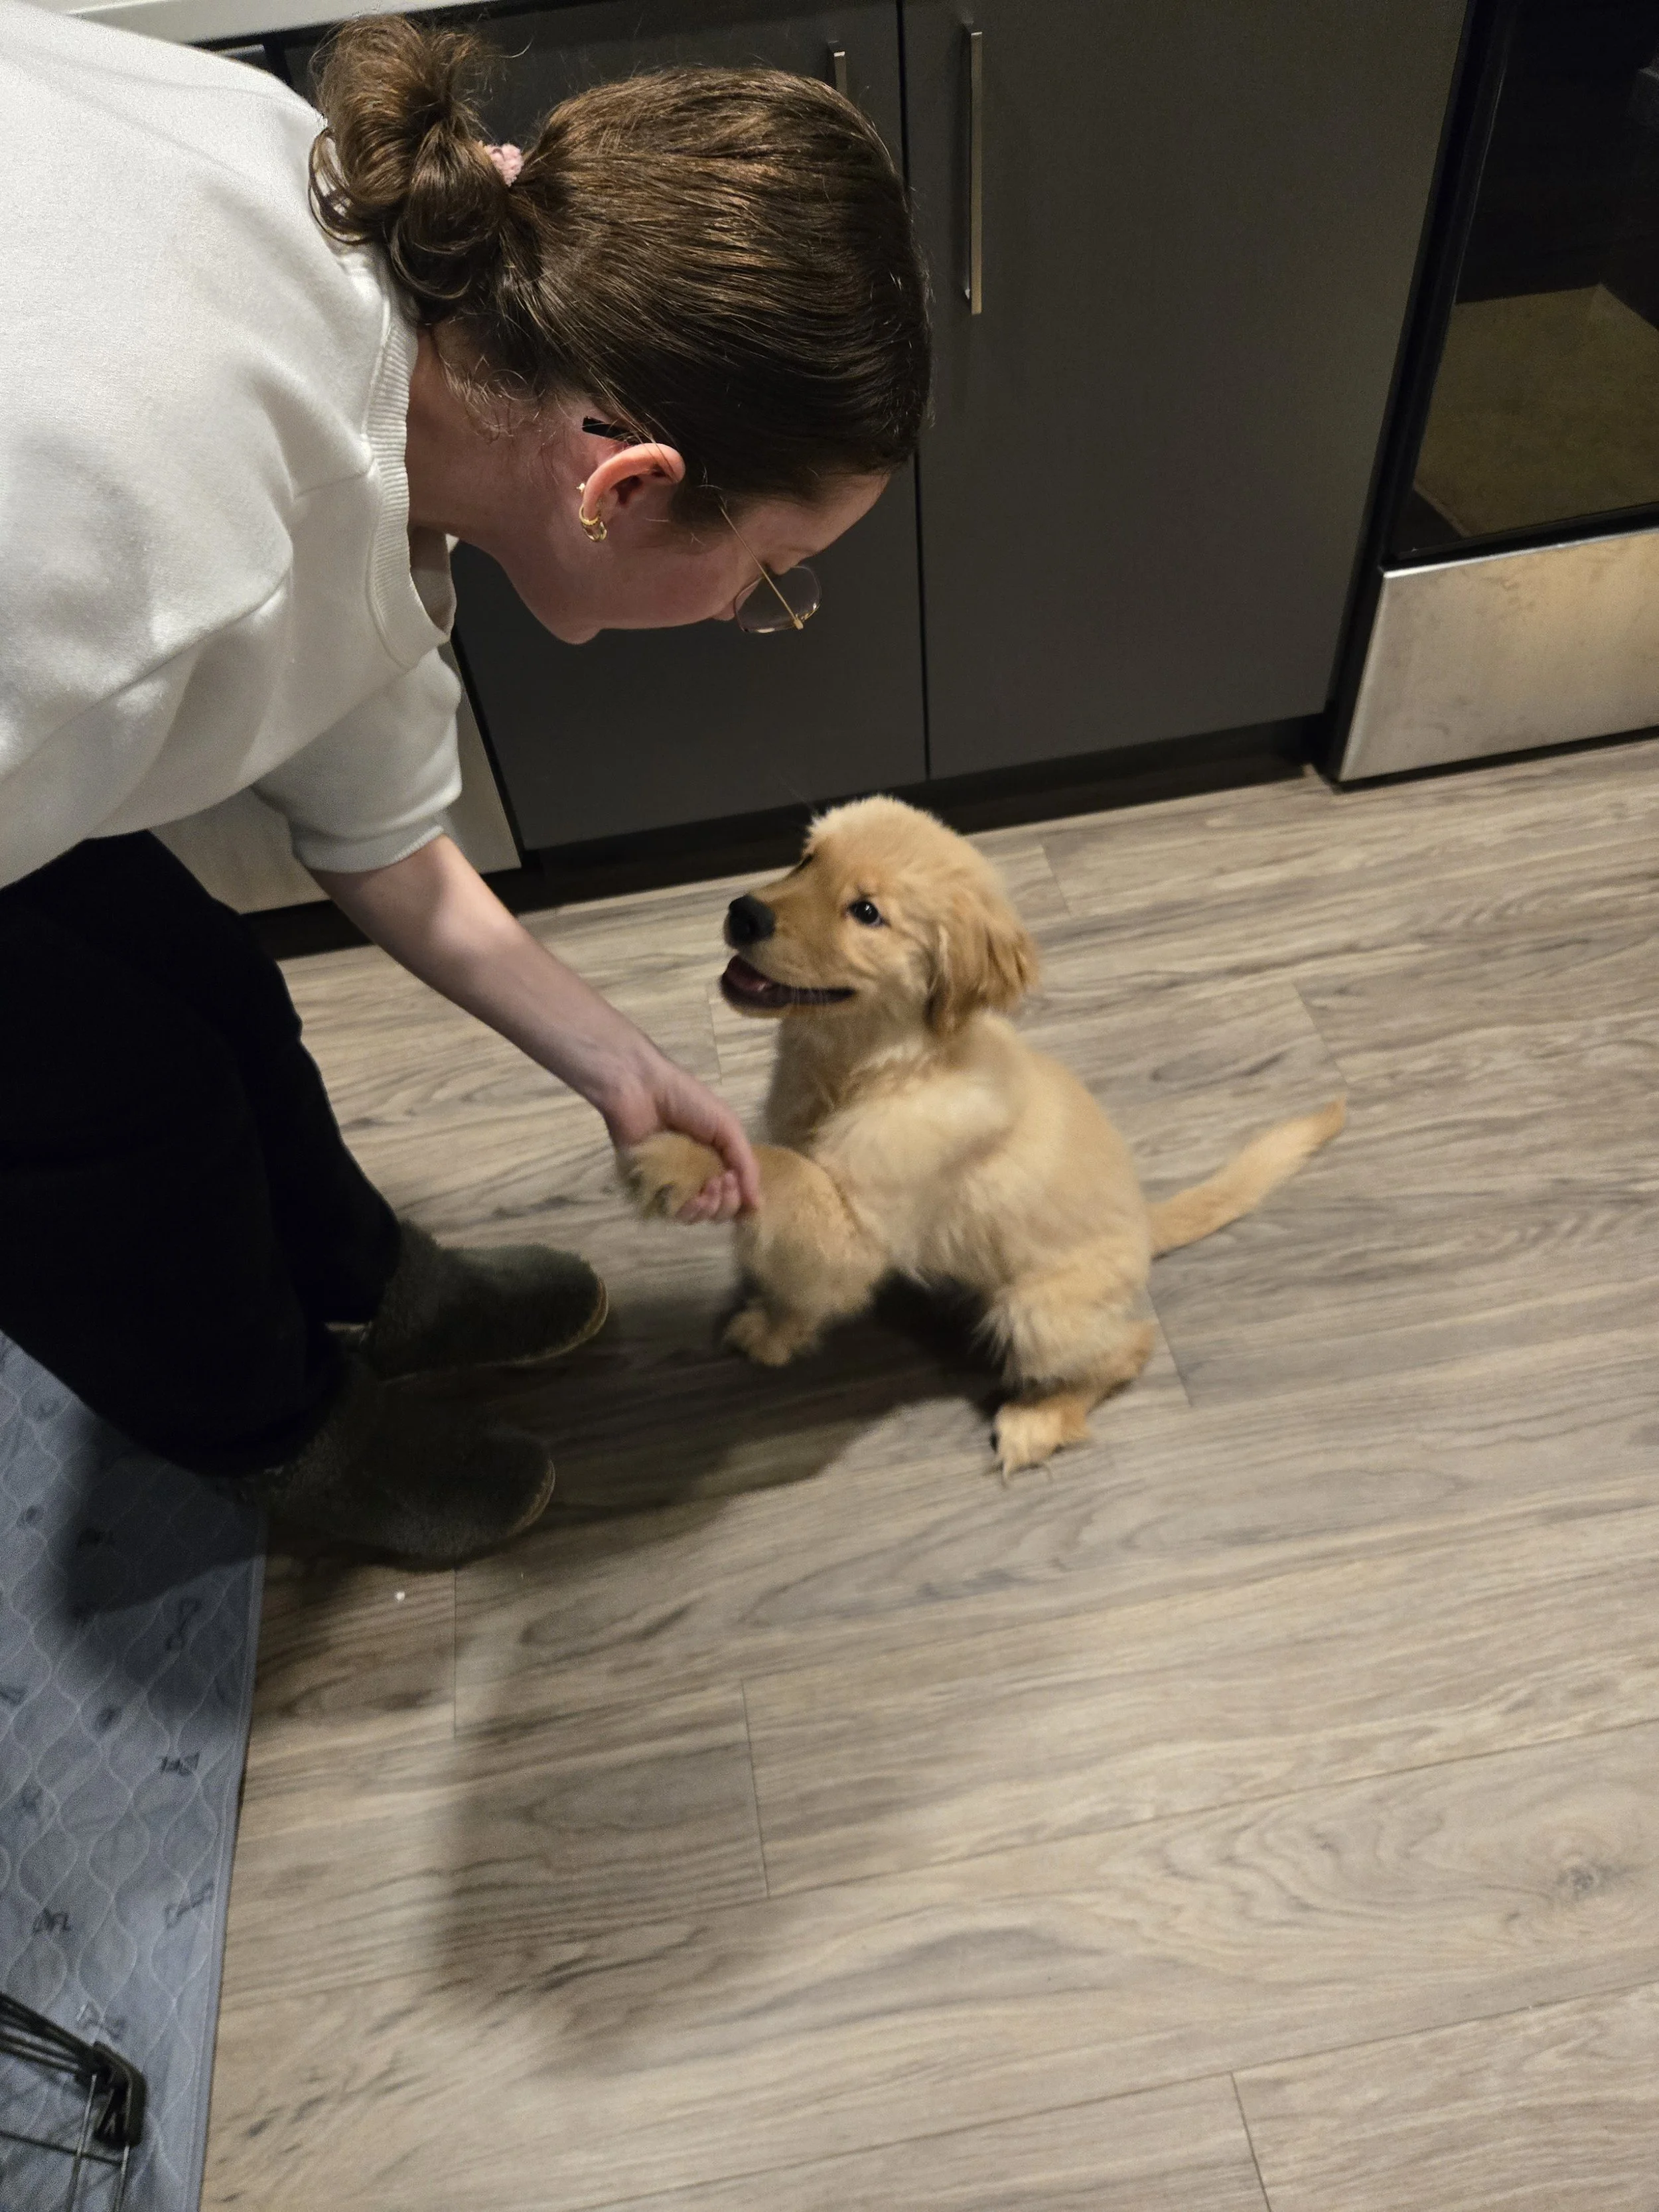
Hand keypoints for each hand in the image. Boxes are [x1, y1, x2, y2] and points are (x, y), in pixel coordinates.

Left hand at [598, 1047, 759, 1222]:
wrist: (642, 1091)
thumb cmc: (687, 1101)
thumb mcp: (727, 1127)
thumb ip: (746, 1164)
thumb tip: (758, 1206)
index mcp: (717, 1158)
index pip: (735, 1193)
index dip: (741, 1197)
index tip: (738, 1182)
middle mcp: (697, 1174)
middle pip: (719, 1209)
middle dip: (728, 1202)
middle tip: (725, 1181)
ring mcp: (674, 1183)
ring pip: (697, 1216)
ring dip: (711, 1209)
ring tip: (710, 1188)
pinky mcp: (650, 1188)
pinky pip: (673, 1214)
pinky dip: (689, 1212)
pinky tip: (695, 1198)